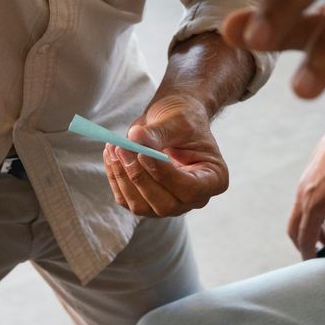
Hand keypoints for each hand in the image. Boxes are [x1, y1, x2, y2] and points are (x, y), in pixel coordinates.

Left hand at [101, 93, 229, 217]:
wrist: (174, 120)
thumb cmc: (184, 118)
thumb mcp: (177, 120)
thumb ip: (159, 132)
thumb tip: (135, 138)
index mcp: (214, 179)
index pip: (190, 188)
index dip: (165, 175)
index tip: (143, 153)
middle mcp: (194, 198)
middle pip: (164, 203)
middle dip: (139, 177)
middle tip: (122, 148)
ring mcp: (170, 204)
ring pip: (142, 206)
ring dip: (123, 178)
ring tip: (113, 148)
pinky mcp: (147, 202)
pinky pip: (127, 200)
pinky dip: (116, 179)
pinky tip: (111, 156)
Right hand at [287, 112, 324, 257]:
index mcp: (313, 205)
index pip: (304, 238)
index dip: (307, 254)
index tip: (312, 265)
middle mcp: (302, 196)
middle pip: (294, 228)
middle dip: (301, 244)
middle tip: (313, 255)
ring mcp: (303, 185)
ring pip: (299, 214)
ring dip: (308, 228)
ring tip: (324, 237)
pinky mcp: (307, 177)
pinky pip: (302, 201)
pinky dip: (310, 214)